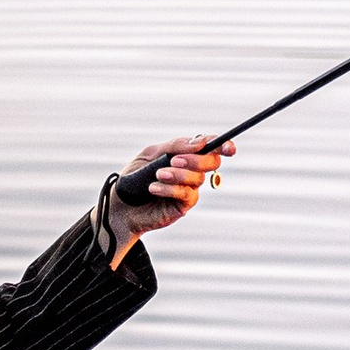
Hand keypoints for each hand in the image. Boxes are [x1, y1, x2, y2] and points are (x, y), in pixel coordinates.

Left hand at [105, 134, 225, 269]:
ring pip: (198, 178)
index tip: (229, 148)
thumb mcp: (150, 154)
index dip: (224, 146)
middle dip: (196, 159)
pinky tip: (154, 188)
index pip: (210, 148)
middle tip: (174, 160)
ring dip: (178, 174)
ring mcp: (189, 189)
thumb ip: (174, 146)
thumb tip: (199, 142)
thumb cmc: (134, 177)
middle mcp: (191, 171)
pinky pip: (187, 195)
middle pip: (211, 162)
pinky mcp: (183, 206)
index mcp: (185, 155)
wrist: (120, 206)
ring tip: (158, 175)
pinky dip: (170, 189)